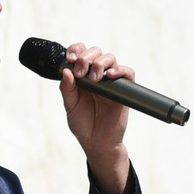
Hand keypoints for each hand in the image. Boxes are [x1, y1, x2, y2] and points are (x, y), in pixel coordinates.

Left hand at [57, 42, 132, 193]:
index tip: (71, 58)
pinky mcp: (123, 91)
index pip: (81, 53)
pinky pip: (128, 73)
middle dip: (86, 57)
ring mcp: (111, 82)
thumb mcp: (70, 106)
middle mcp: (97, 76)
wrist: (97, 143)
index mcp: (82, 77)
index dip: (76, 50)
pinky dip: (120, 70)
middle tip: (80, 72)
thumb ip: (67, 89)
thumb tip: (66, 71)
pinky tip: (110, 76)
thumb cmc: (83, 124)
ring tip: (94, 79)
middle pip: (96, 52)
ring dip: (100, 63)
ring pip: (110, 58)